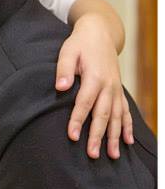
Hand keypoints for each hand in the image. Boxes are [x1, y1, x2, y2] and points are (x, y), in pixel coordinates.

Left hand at [56, 15, 133, 158]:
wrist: (100, 33)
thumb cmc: (80, 43)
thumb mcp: (67, 51)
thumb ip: (64, 69)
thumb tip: (60, 87)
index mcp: (95, 76)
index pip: (85, 102)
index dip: (78, 120)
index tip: (72, 136)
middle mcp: (108, 85)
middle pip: (103, 114)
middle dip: (98, 135)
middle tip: (93, 154)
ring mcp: (116, 89)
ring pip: (117, 116)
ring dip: (114, 136)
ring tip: (112, 155)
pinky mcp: (118, 91)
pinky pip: (126, 111)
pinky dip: (127, 127)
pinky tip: (127, 142)